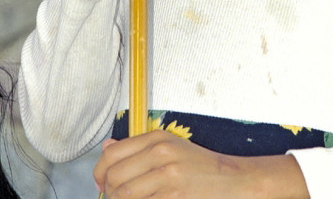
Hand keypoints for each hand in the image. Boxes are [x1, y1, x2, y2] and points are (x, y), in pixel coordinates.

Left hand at [94, 130, 309, 197]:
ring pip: (123, 195)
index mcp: (158, 138)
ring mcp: (167, 176)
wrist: (232, 180)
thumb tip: (107, 147)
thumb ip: (137, 147)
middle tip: (115, 197)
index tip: (101, 183)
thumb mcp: (171, 147)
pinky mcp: (173, 197)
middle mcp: (160, 153)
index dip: (99, 173)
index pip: (112, 154)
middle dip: (109, 192)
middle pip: (114, 177)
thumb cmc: (201, 167)